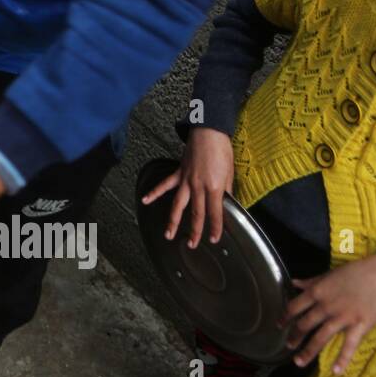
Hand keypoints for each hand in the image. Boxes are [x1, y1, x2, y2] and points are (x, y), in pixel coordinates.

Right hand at [141, 126, 234, 247]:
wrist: (209, 132)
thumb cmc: (222, 150)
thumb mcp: (230, 172)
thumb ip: (227, 190)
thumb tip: (227, 203)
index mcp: (214, 187)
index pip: (215, 212)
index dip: (215, 227)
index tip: (214, 239)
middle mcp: (198, 186)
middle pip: (195, 213)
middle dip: (194, 230)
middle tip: (191, 244)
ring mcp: (186, 180)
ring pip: (178, 204)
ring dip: (173, 220)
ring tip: (168, 234)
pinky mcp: (178, 173)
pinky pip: (165, 185)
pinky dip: (154, 193)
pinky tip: (145, 200)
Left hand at [283, 255, 375, 373]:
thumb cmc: (355, 272)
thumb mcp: (328, 274)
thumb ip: (310, 281)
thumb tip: (293, 282)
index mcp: (317, 292)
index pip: (294, 307)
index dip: (285, 317)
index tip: (279, 325)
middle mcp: (325, 307)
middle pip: (304, 325)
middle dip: (294, 337)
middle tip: (288, 346)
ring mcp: (342, 318)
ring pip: (320, 337)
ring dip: (308, 351)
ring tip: (298, 362)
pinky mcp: (359, 326)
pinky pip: (349, 345)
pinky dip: (342, 359)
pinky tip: (335, 371)